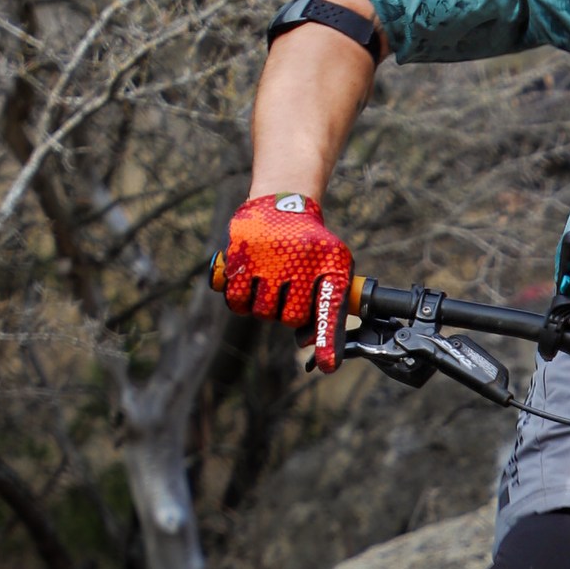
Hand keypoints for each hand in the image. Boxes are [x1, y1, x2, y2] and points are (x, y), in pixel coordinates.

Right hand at [211, 193, 353, 371]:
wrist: (283, 202)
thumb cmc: (309, 246)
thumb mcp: (332, 266)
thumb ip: (326, 306)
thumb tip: (308, 344)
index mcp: (330, 264)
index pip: (328, 307)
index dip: (327, 339)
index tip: (327, 366)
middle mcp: (301, 261)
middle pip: (290, 318)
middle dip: (287, 312)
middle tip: (287, 291)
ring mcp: (269, 259)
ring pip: (262, 313)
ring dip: (264, 306)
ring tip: (271, 281)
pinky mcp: (240, 257)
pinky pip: (237, 302)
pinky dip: (241, 300)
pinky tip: (250, 282)